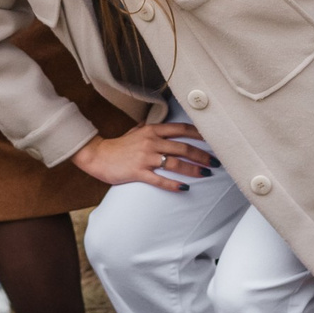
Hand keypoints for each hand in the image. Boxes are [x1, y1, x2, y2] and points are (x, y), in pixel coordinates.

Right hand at [72, 122, 218, 191]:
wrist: (97, 156)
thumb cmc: (117, 145)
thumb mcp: (134, 131)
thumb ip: (147, 128)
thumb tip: (157, 124)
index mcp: (151, 130)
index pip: (180, 129)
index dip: (198, 134)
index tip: (212, 139)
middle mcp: (151, 142)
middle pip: (183, 147)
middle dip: (202, 155)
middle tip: (216, 161)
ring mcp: (145, 157)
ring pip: (175, 163)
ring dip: (193, 169)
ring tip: (206, 174)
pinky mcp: (138, 172)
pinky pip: (160, 180)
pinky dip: (174, 184)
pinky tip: (185, 188)